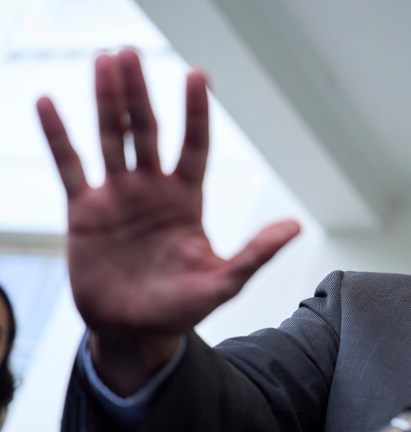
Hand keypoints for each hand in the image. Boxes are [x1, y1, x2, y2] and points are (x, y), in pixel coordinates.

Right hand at [37, 49, 299, 393]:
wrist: (135, 331)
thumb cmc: (182, 307)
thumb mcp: (224, 282)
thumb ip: (256, 253)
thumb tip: (296, 227)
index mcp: (188, 199)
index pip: (194, 145)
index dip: (195, 112)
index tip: (196, 74)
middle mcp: (153, 189)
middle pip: (147, 131)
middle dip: (139, 94)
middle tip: (130, 53)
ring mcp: (118, 197)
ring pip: (110, 138)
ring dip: (104, 101)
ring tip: (102, 61)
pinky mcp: (84, 211)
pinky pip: (70, 166)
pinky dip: (58, 136)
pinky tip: (48, 102)